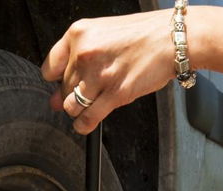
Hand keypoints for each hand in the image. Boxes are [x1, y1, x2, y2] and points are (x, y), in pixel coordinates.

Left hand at [42, 10, 174, 133]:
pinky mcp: (116, 93)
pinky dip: (83, 125)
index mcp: (78, 34)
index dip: (56, 81)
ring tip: (93, 103)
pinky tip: (86, 123)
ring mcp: (100, 75)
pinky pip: (88, 118)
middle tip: (91, 90)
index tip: (63, 84)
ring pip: (72, 106)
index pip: (49, 68)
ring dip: (79, 110)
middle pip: (62, 89)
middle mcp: (85, 53)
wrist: (173, 38)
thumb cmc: (143, 35)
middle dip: (72, 95)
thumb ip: (77, 61)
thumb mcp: (103, 34)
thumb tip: (56, 98)